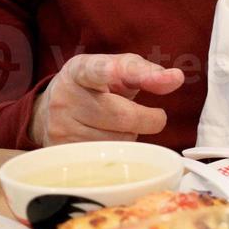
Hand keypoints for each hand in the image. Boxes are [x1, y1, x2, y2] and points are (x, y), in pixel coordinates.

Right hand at [30, 53, 184, 145]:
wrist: (52, 109)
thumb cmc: (96, 86)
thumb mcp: (118, 70)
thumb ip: (148, 72)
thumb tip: (176, 78)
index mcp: (80, 70)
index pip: (95, 70)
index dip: (106, 70)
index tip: (114, 69)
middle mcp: (65, 98)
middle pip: (121, 115)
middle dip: (148, 118)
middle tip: (155, 116)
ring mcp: (60, 127)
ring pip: (117, 141)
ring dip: (131, 136)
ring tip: (120, 126)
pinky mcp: (62, 152)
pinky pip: (106, 158)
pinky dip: (118, 151)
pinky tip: (108, 138)